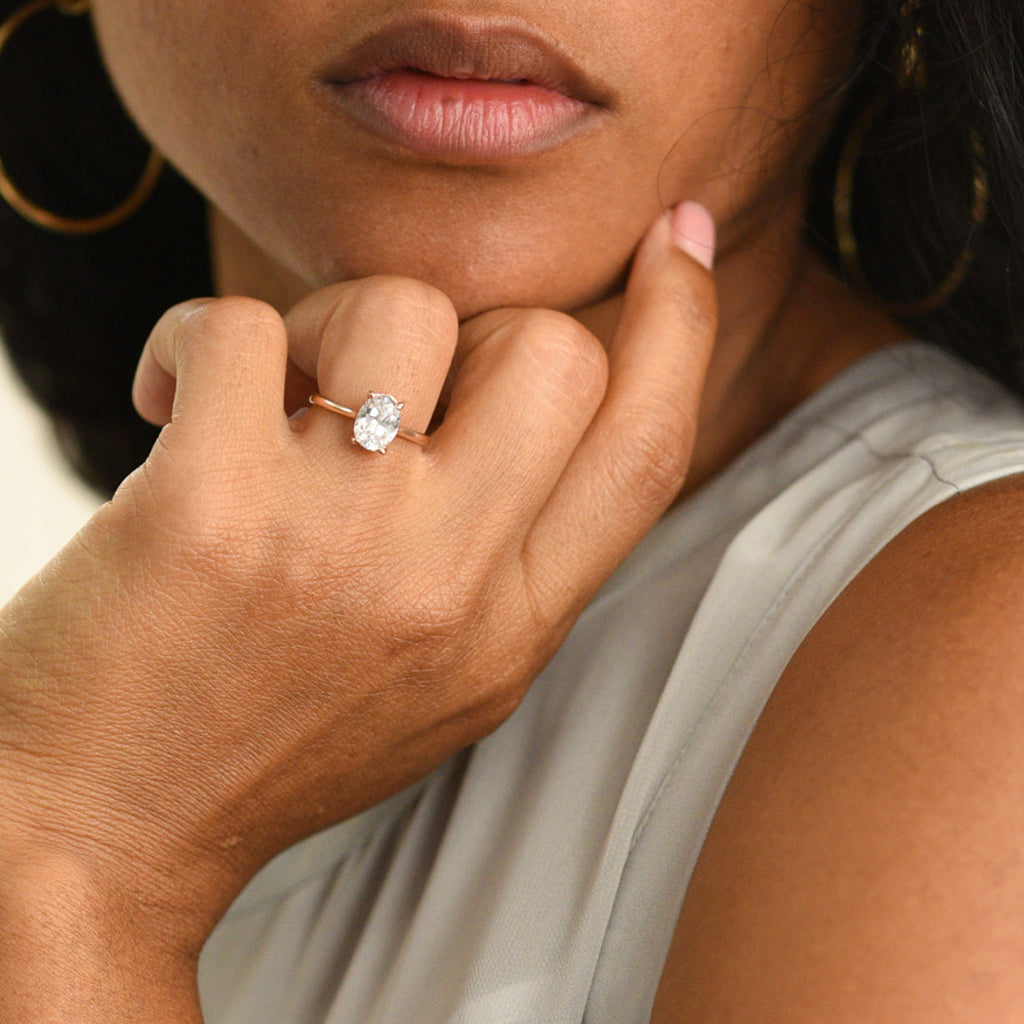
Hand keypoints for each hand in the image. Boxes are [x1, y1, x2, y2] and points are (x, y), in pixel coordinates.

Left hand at [0, 203, 715, 1004]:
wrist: (106, 827)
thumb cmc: (273, 737)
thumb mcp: (447, 675)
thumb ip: (518, 548)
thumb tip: (559, 392)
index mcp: (513, 629)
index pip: (648, 450)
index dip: (682, 327)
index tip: (677, 244)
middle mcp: (447, 581)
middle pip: (549, 350)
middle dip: (478, 328)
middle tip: (394, 382)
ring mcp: (335, 539)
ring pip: (402, 308)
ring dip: (330, 323)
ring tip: (275, 400)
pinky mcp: (210, 502)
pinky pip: (245, 322)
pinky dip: (198, 339)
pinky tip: (174, 404)